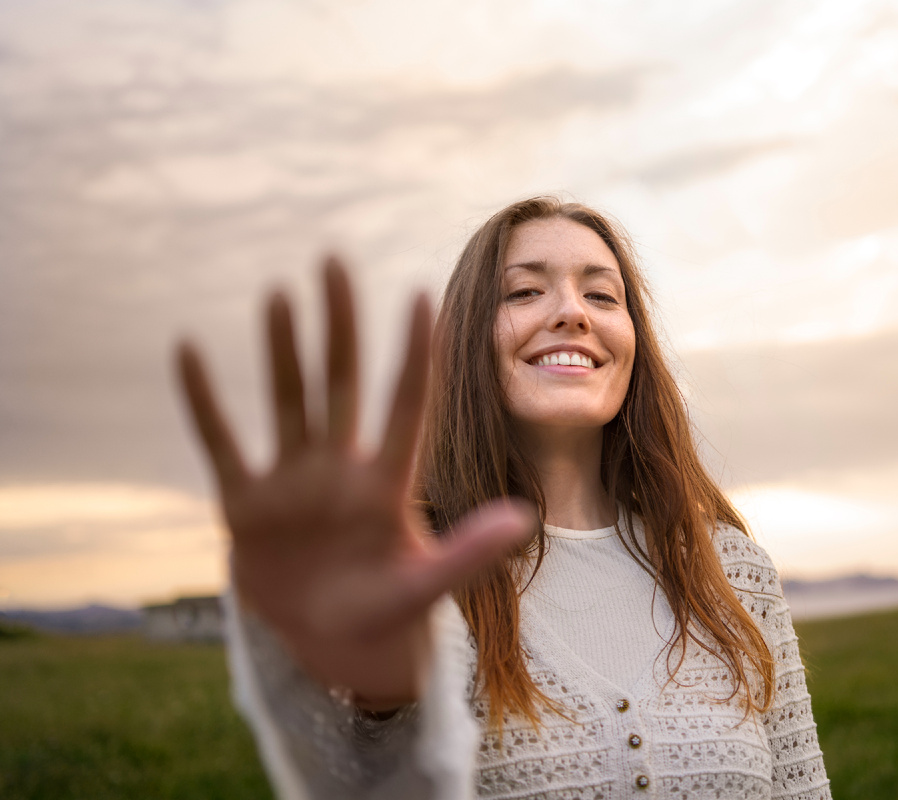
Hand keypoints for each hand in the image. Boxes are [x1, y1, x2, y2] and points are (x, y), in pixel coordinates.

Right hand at [176, 257, 532, 706]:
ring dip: (281, 348)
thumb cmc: (389, 614)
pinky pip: (222, 442)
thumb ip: (468, 553)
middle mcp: (340, 468)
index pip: (406, 403)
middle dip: (338, 325)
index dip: (413, 353)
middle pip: (340, 382)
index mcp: (387, 483)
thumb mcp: (427, 587)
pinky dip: (204, 401)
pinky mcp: (245, 505)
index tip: (421, 295)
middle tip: (333, 261)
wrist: (333, 646)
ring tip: (279, 292)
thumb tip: (524, 518)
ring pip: (287, 400)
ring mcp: (292, 482)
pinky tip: (188, 349)